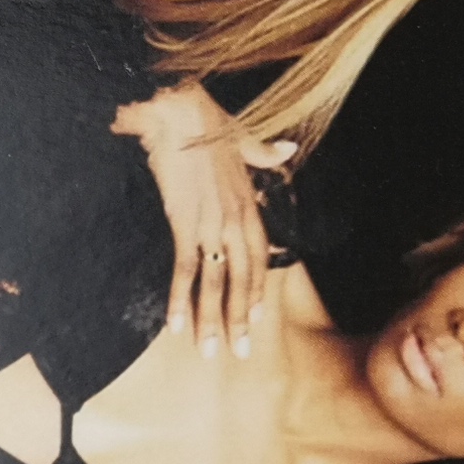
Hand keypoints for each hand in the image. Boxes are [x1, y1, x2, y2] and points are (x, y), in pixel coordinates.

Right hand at [115, 83, 296, 358]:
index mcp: (249, 204)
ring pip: (216, 283)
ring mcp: (211, 224)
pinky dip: (180, 299)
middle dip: (239, 319)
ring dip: (212, 320)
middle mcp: (236, 220)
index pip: (259, 259)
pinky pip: (184, 270)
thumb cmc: (206, 121)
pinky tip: (176, 326)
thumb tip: (288, 148)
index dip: (257, 291)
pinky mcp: (184, 223)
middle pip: (242, 280)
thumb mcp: (242, 137)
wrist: (178, 109)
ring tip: (210, 352)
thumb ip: (264, 152)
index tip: (257, 320)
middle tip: (237, 353)